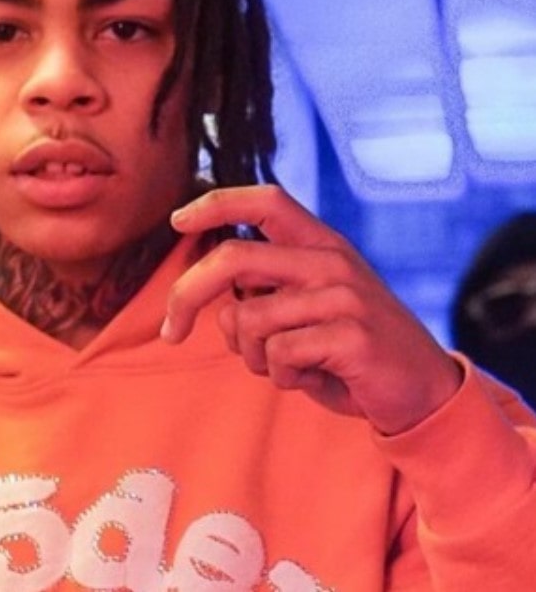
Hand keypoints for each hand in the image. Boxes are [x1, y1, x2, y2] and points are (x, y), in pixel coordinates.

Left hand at [161, 185, 462, 434]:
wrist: (422, 391)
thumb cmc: (348, 350)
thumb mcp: (307, 309)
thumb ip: (266, 293)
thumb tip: (213, 301)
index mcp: (320, 245)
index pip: (266, 201)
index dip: (217, 204)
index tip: (177, 220)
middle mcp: (330, 260)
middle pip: (233, 259)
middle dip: (186, 294)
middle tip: (170, 331)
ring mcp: (343, 295)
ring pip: (249, 320)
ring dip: (252, 356)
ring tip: (288, 364)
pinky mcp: (351, 334)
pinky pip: (279, 355)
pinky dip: (283, 377)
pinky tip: (314, 377)